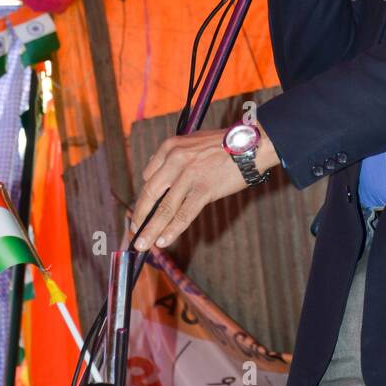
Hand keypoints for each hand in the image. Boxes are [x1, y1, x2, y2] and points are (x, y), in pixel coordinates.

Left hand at [131, 124, 279, 250]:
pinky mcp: (204, 189)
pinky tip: (163, 241)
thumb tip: (155, 175)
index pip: (149, 176)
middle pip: (150, 193)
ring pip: (165, 208)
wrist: (251, 145)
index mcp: (170, 147)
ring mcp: (189, 175)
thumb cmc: (224, 144)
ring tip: (142, 244)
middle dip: (140, 216)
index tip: (143, 211)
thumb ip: (174, 156)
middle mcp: (176, 160)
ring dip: (151, 229)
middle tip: (134, 231)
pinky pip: (184, 214)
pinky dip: (172, 230)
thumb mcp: (193, 141)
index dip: (144, 198)